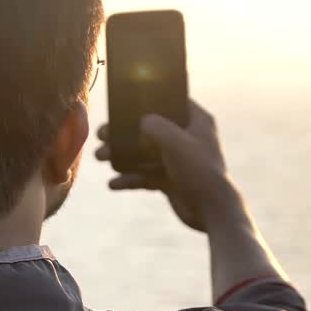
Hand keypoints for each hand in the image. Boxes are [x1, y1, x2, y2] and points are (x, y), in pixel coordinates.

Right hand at [94, 99, 243, 232]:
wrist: (210, 210)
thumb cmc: (198, 170)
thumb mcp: (174, 140)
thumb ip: (154, 125)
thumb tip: (141, 122)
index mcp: (197, 121)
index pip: (173, 102)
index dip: (151, 100)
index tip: (127, 102)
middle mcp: (188, 138)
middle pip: (150, 129)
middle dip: (124, 133)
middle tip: (102, 134)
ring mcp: (178, 160)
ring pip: (143, 153)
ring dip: (120, 156)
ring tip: (100, 157)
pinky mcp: (170, 180)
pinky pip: (145, 176)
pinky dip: (129, 179)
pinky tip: (113, 184)